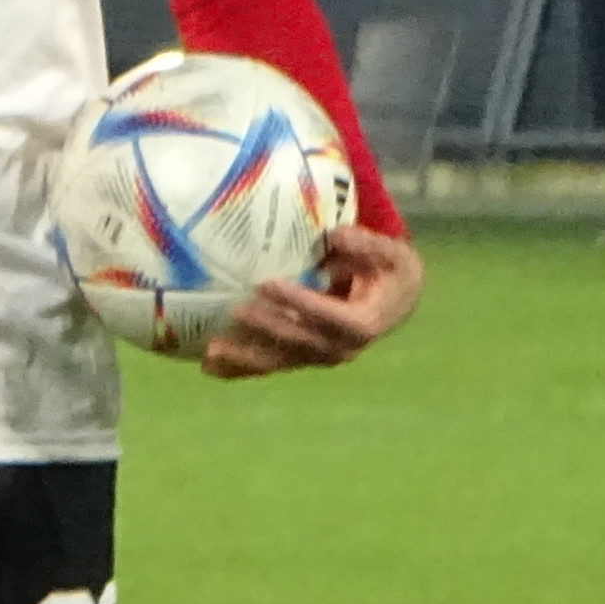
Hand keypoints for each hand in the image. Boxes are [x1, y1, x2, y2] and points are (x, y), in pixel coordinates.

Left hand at [200, 225, 425, 378]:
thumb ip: (366, 244)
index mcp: (364, 323)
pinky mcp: (303, 359)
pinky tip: (209, 367)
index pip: (329, 317)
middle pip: (300, 342)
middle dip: (267, 327)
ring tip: (212, 349)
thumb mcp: (390, 253)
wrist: (395, 303)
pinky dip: (239, 369)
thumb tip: (335, 234)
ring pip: (280, 360)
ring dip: (246, 356)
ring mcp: (320, 357)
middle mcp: (341, 348)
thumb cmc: (390, 271)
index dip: (299, 303)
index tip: (268, 284)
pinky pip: (270, 366)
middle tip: (236, 309)